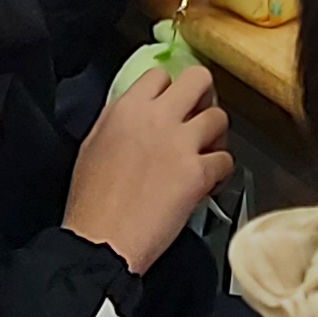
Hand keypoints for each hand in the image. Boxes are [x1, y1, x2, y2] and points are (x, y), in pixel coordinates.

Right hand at [62, 62, 230, 272]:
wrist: (102, 242)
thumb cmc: (91, 202)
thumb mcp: (94, 145)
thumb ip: (119, 120)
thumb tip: (139, 114)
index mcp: (127, 108)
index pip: (160, 74)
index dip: (169, 90)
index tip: (171, 106)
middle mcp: (157, 118)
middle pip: (200, 79)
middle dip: (203, 97)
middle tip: (199, 117)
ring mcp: (181, 143)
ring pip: (220, 117)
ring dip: (216, 135)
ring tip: (206, 151)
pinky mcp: (198, 172)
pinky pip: (226, 159)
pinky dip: (221, 171)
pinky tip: (208, 181)